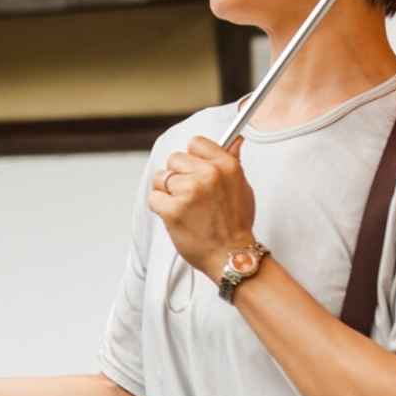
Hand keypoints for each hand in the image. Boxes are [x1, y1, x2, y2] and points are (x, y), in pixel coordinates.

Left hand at [148, 136, 255, 278]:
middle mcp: (208, 175)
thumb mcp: (242, 187)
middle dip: (178, 176)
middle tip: (192, 196)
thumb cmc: (235, 224)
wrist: (231, 256)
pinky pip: (154, 198)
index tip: (195, 170)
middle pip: (174, 159)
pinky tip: (177, 217)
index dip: (193, 158)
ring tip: (185, 208)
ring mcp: (189, 191)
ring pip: (161, 178)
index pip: (196, 143)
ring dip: (168, 193)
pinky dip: (160, 208)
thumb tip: (234, 139)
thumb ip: (232, 161)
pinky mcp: (172, 209)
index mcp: (226, 166)